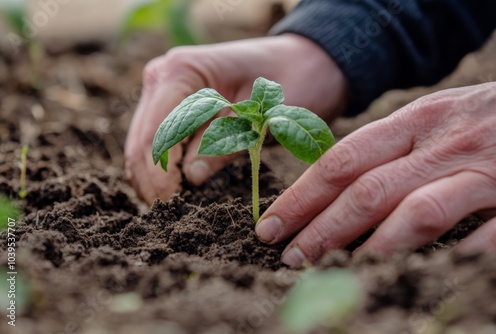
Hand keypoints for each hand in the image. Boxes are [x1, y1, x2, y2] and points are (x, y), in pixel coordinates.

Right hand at [125, 34, 346, 203]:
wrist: (302, 62)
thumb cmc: (291, 82)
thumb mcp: (263, 117)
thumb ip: (225, 143)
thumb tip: (192, 177)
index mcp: (182, 71)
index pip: (157, 133)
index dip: (160, 175)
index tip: (174, 204)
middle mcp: (163, 76)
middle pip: (142, 140)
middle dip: (152, 181)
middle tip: (172, 214)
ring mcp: (164, 90)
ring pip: (143, 144)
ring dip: (154, 177)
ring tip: (175, 206)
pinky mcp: (173, 105)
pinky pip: (158, 141)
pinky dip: (163, 167)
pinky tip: (178, 188)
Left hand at [256, 82, 495, 266]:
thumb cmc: (478, 117)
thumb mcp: (429, 118)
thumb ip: (388, 148)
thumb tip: (333, 187)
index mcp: (414, 121)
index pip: (342, 160)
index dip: (302, 196)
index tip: (271, 225)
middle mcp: (442, 144)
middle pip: (367, 190)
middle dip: (321, 228)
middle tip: (289, 257)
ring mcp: (482, 171)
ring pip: (417, 212)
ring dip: (371, 247)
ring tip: (335, 271)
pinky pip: (490, 232)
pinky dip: (459, 253)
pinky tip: (426, 271)